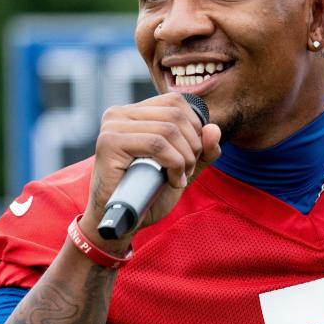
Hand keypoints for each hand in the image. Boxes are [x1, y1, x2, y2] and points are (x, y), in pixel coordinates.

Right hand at [80, 93, 221, 250]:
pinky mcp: (109, 142)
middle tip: (187, 170)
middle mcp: (119, 113)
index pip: (175, 102)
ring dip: (184, 158)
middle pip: (175, 115)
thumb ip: (202, 150)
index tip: (191, 156)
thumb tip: (215, 129)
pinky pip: (156, 144)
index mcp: (134, 113)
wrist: (124, 220)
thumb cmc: (149, 192)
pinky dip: (173, 163)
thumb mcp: (184, 167)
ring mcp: (112, 126)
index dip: (194, 128)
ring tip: (179, 178)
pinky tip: (172, 180)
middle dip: (192, 146)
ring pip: (168, 130)